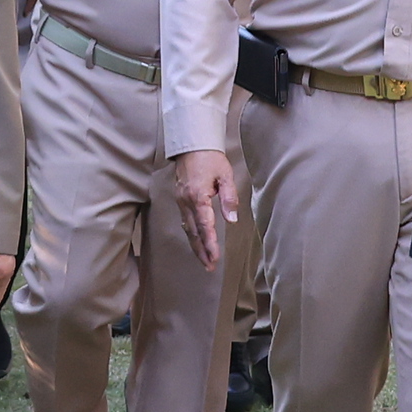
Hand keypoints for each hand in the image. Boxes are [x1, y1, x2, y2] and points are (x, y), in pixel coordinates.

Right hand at [174, 149, 240, 267]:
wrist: (191, 145)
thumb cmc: (210, 158)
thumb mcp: (225, 175)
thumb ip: (229, 198)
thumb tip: (231, 219)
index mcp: (198, 196)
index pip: (205, 225)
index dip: (210, 243)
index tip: (215, 258)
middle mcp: (186, 201)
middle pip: (193, 232)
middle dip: (202, 251)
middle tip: (209, 267)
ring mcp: (181, 201)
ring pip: (187, 228)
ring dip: (195, 245)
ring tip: (204, 260)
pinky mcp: (180, 199)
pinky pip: (185, 221)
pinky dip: (191, 234)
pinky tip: (196, 241)